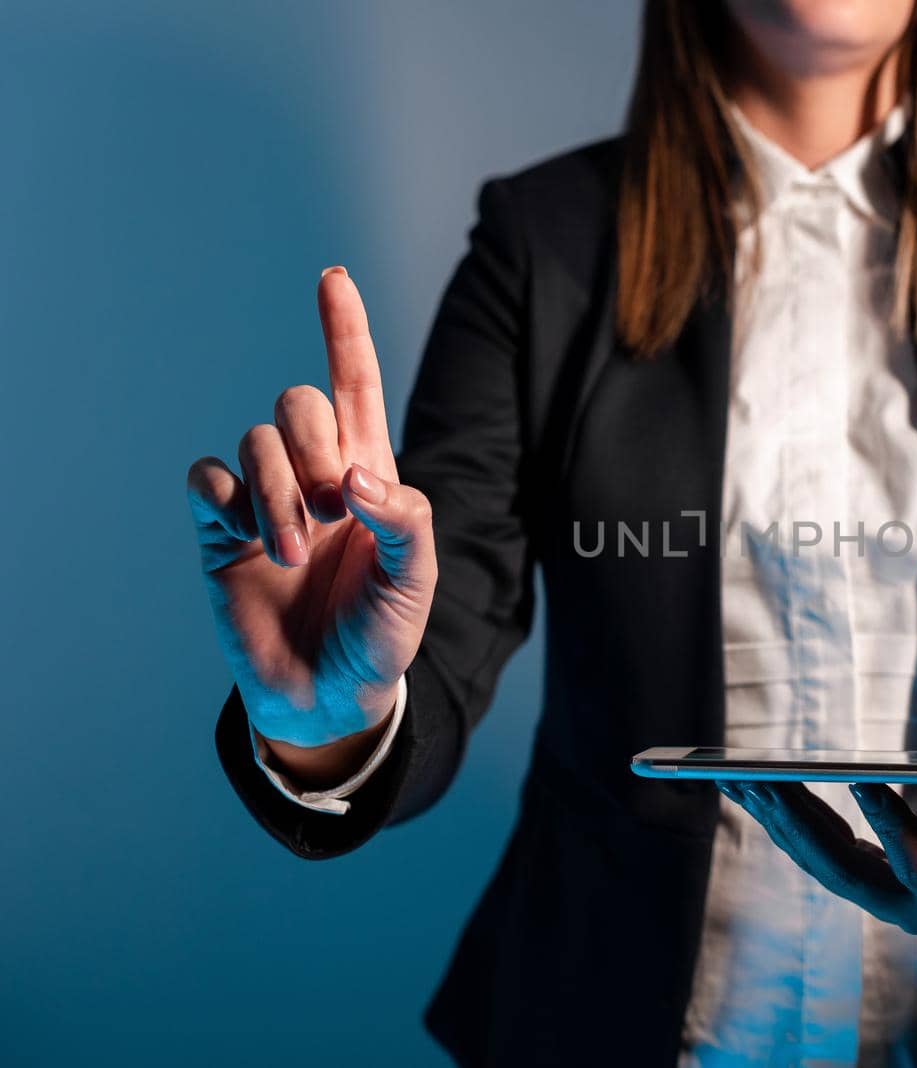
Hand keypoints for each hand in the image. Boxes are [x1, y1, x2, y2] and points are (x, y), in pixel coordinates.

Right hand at [186, 267, 435, 775]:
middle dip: (316, 451)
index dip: (343, 330)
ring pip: (254, 440)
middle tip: (333, 515)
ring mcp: (263, 499)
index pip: (355, 386)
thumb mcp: (417, 580)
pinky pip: (205, 477)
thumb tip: (357, 477)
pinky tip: (243, 533)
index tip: (332, 277)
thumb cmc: (382, 635)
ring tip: (296, 554)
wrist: (329, 695)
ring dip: (278, 495)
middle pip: (299, 403)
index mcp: (370, 474)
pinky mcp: (219, 530)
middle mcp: (315, 474)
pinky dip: (224, 496)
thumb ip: (405, 519)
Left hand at [721, 781, 916, 952]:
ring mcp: (882, 899)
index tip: (864, 781)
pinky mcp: (865, 884)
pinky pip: (816, 854)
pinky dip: (782, 821)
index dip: (895, 830)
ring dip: (776, 820)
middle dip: (800, 825)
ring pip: (818, 863)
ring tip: (735, 776)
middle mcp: (909, 907)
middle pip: (844, 871)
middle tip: (760, 779)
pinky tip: (750, 787)